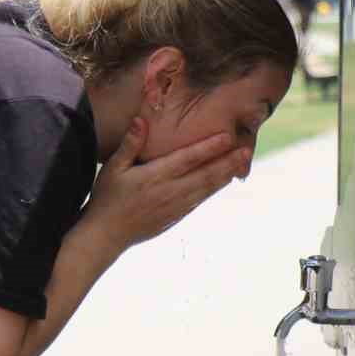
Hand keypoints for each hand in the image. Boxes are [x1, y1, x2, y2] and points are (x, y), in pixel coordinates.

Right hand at [79, 119, 250, 249]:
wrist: (106, 235)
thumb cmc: (106, 198)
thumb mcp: (113, 169)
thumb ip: (130, 144)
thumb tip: (142, 120)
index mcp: (155, 177)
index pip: (187, 159)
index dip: (209, 148)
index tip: (227, 137)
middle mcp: (170, 192)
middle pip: (205, 175)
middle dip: (228, 162)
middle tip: (247, 150)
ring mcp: (175, 206)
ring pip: (207, 188)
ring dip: (226, 175)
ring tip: (243, 163)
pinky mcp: (176, 216)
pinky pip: (200, 199)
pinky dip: (214, 189)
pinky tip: (224, 180)